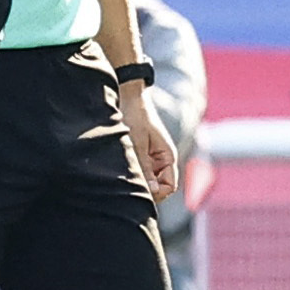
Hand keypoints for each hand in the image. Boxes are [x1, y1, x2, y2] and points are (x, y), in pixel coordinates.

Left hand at [121, 83, 179, 200]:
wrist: (128, 97)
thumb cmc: (135, 117)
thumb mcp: (137, 143)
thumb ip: (144, 167)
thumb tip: (152, 191)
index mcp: (168, 157)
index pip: (170, 186)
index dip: (158, 192)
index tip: (141, 189)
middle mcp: (161, 161)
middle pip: (158, 187)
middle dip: (145, 188)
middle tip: (127, 182)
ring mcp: (150, 160)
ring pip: (147, 181)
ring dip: (136, 179)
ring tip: (123, 170)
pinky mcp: (140, 157)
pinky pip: (138, 173)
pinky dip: (131, 173)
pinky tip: (119, 167)